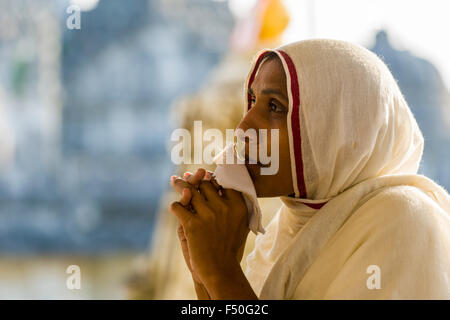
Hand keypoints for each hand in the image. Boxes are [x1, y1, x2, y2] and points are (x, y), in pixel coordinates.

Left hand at [169, 169, 249, 284]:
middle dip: (194, 179)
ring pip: (189, 192)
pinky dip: (175, 206)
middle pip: (205, 184)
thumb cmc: (229, 247)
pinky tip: (174, 208)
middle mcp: (224, 207)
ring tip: (174, 181)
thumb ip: (233, 205)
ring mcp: (208, 215)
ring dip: (180, 185)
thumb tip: (219, 184)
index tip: (205, 173)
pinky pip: (179, 207)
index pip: (224, 182)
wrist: (221, 270)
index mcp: (238, 206)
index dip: (212, 176)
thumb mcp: (239, 224)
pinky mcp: (193, 225)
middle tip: (186, 175)